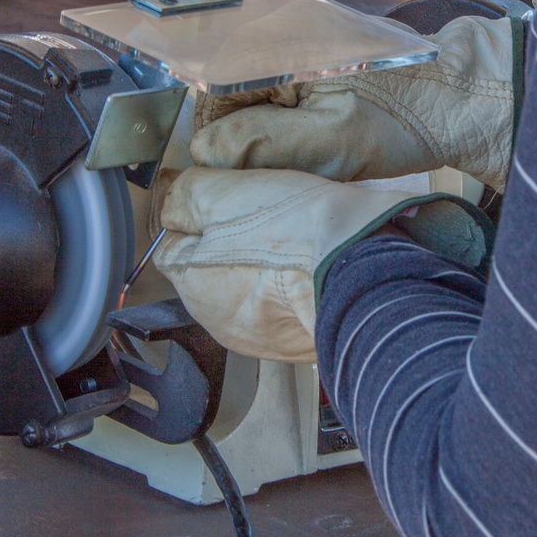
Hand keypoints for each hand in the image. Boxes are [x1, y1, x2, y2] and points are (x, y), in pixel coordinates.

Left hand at [152, 167, 492, 361]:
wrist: (367, 277)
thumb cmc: (296, 234)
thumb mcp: (223, 193)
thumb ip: (184, 194)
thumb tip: (169, 192)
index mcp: (190, 281)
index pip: (170, 240)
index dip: (196, 211)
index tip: (226, 194)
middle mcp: (217, 319)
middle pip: (210, 265)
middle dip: (231, 240)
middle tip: (269, 212)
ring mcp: (261, 338)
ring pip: (250, 286)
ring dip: (265, 264)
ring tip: (298, 237)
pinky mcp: (301, 344)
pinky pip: (287, 307)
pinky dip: (296, 287)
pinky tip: (316, 264)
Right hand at [191, 15, 517, 191]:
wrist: (455, 97)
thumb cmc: (403, 116)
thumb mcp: (330, 142)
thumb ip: (261, 143)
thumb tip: (205, 150)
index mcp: (275, 37)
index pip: (208, 87)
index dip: (213, 134)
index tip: (230, 169)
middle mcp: (277, 23)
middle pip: (222, 87)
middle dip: (238, 131)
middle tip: (274, 166)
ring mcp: (291, 33)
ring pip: (245, 90)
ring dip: (259, 126)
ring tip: (300, 149)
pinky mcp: (306, 50)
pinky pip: (270, 86)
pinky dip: (279, 116)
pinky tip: (307, 135)